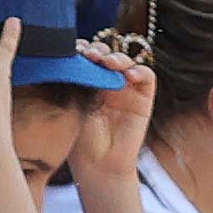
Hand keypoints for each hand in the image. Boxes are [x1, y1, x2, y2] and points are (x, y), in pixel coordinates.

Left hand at [67, 41, 156, 191]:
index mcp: (86, 82)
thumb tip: (65, 54)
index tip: (72, 51)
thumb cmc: (80, 138)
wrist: (98, 164)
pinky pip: (146, 76)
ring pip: (125, 61)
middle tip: (88, 55)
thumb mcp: (72, 103)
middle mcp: (106, 83)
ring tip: (107, 62)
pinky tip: (127, 75)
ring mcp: (126, 90)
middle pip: (106, 53)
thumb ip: (75, 79)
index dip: (82, 48)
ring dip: (116, 58)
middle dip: (97, 50)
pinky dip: (139, 71)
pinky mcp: (143, 99)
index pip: (87, 55)